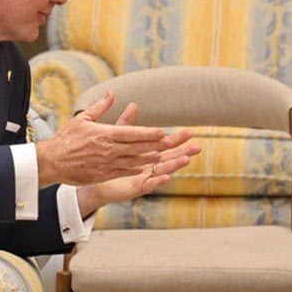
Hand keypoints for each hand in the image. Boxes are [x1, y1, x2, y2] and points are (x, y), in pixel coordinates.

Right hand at [36, 92, 172, 185]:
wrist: (52, 161)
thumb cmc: (67, 139)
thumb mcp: (82, 119)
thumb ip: (100, 107)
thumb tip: (112, 95)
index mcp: (105, 134)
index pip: (132, 133)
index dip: (149, 133)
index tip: (162, 132)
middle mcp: (109, 149)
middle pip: (137, 147)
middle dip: (155, 145)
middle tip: (171, 143)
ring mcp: (107, 163)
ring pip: (134, 161)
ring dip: (149, 158)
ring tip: (163, 155)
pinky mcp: (103, 174)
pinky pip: (124, 171)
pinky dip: (136, 169)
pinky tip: (145, 167)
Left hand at [77, 129, 200, 216]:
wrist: (94, 176)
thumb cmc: (108, 157)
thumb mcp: (118, 137)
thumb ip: (127, 123)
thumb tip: (134, 104)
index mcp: (148, 153)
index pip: (166, 144)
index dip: (178, 139)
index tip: (190, 132)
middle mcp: (150, 165)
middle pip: (170, 157)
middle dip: (184, 152)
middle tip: (197, 146)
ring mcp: (145, 177)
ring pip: (163, 170)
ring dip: (175, 165)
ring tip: (187, 160)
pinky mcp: (136, 187)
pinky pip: (148, 184)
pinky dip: (158, 181)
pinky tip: (167, 177)